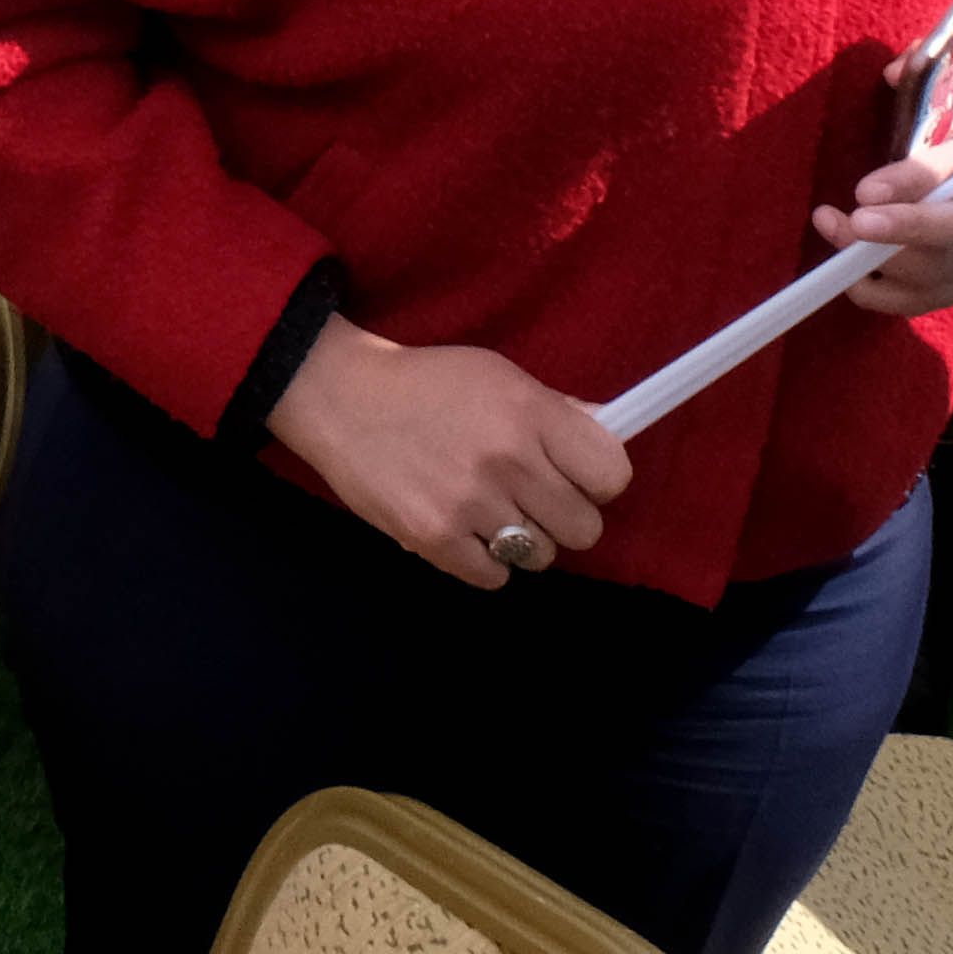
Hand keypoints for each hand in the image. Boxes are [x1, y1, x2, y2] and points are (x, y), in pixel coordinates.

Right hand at [266, 317, 636, 586]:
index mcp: (529, 411)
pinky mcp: (434, 539)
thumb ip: (557, 410)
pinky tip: (463, 528)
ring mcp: (470, 503)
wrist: (341, 398)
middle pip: (584, 528)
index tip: (576, 475)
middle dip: (563, 516)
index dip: (598, 479)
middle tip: (531, 496)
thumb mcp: (499, 375)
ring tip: (488, 509)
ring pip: (540, 556)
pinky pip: (495, 578)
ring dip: (521, 539)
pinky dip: (483, 560)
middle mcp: (507, 459)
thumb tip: (608, 438)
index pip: (611, 475)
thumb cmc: (427, 384)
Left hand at [821, 50, 952, 310]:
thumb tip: (894, 69)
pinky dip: (877, 292)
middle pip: (947, 234)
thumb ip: (944, 65)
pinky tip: (849, 267)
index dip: (910, 183)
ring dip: (871, 260)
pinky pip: (918, 303)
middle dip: (894, 233)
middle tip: (845, 222)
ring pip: (929, 274)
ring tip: (828, 222)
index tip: (864, 193)